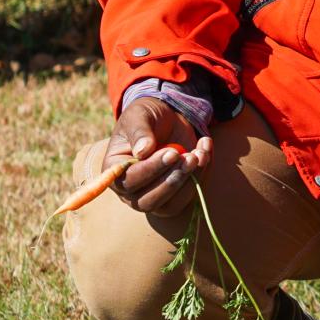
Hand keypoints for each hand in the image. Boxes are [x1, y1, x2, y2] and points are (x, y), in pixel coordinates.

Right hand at [107, 96, 212, 216]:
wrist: (167, 120)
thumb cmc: (147, 117)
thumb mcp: (140, 115)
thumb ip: (139, 131)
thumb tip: (143, 151)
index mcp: (114, 170)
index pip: (129, 180)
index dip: (151, 169)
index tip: (172, 153)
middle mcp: (129, 191)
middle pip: (148, 200)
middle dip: (172, 180)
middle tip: (189, 157)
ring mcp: (152, 197)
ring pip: (169, 205)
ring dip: (188, 182)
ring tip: (199, 155)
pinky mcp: (173, 197)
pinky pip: (187, 198)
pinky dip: (200, 178)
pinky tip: (205, 155)